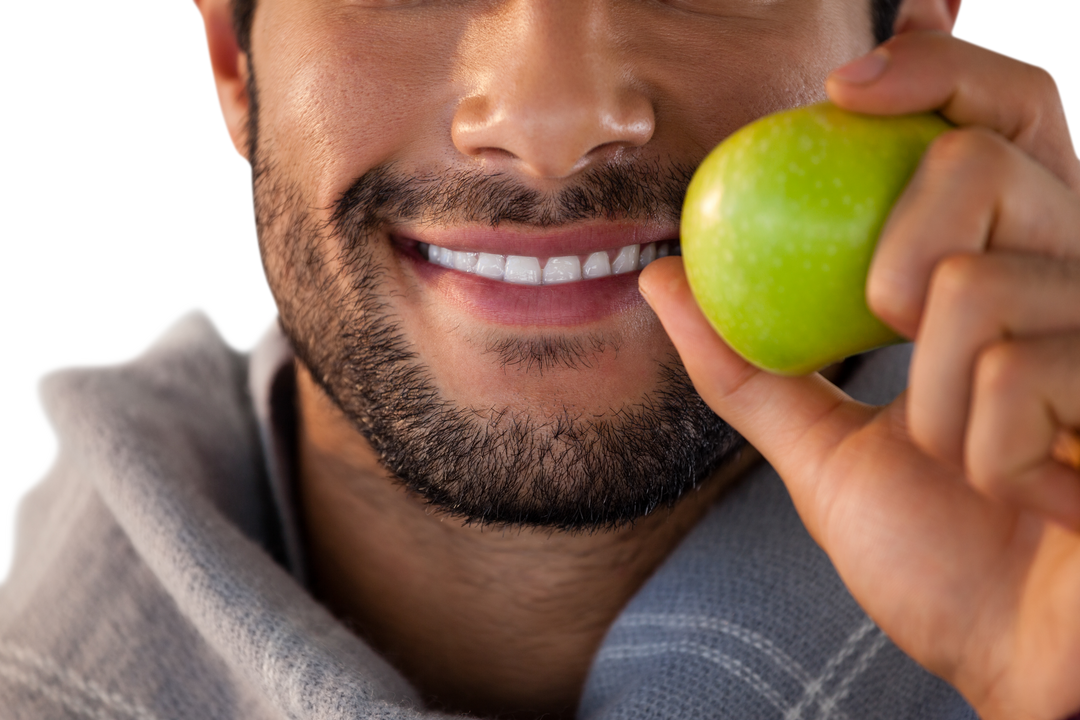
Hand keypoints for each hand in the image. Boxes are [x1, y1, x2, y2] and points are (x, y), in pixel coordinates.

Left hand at [640, 21, 1079, 719]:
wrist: (1009, 655)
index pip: (1001, 116)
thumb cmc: (933, 552)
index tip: (840, 86)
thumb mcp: (819, 446)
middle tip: (891, 329)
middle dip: (899, 250)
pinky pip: (1020, 373)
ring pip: (982, 286)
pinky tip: (1028, 494)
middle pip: (986, 158)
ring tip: (968, 459)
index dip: (941, 62)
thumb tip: (662, 277)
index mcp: (1018, 268)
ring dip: (939, 404)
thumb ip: (748, 362)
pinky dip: (987, 453)